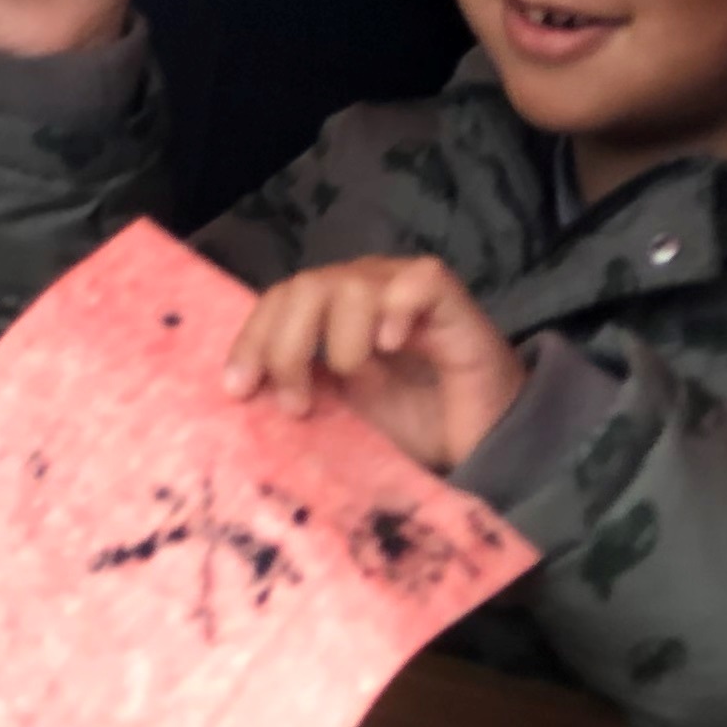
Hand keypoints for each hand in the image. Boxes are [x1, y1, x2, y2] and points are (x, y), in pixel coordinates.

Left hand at [222, 256, 525, 473]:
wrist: (487, 444)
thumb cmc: (414, 428)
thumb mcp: (344, 413)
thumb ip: (302, 389)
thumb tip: (244, 389)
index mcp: (330, 312)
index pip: (277, 301)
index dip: (252, 340)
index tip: (238, 390)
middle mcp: (362, 290)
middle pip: (304, 288)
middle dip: (284, 346)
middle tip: (296, 404)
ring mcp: (404, 289)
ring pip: (349, 283)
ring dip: (340, 339)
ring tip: (353, 378)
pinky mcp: (449, 300)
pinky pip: (416, 281)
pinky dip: (396, 310)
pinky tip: (390, 346)